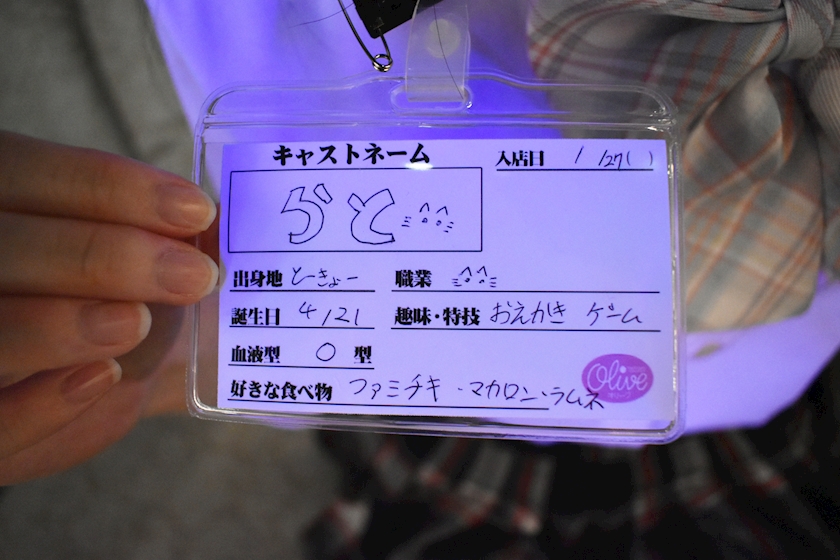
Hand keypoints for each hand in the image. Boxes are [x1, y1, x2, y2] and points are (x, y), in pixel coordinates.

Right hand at [0, 131, 217, 484]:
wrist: (95, 379)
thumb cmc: (115, 298)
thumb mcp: (142, 260)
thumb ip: (168, 237)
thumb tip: (218, 226)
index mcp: (0, 199)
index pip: (30, 174)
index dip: (110, 188)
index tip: (197, 212)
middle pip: (4, 246)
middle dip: (104, 256)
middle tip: (195, 276)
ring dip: (63, 325)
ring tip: (138, 324)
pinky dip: (42, 403)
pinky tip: (104, 377)